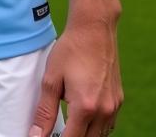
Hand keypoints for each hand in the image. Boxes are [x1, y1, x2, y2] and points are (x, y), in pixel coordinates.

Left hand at [28, 16, 121, 136]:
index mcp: (85, 107)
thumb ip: (44, 111)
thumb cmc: (71, 51)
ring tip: (69, 124)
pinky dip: (96, 128)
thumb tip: (36, 135)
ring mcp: (114, 107)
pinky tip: (83, 118)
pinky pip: (108, 125)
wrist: (94, 30)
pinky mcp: (119, 101)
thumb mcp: (51, 79)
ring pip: (100, 136)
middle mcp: (104, 111)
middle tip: (57, 131)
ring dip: (85, 134)